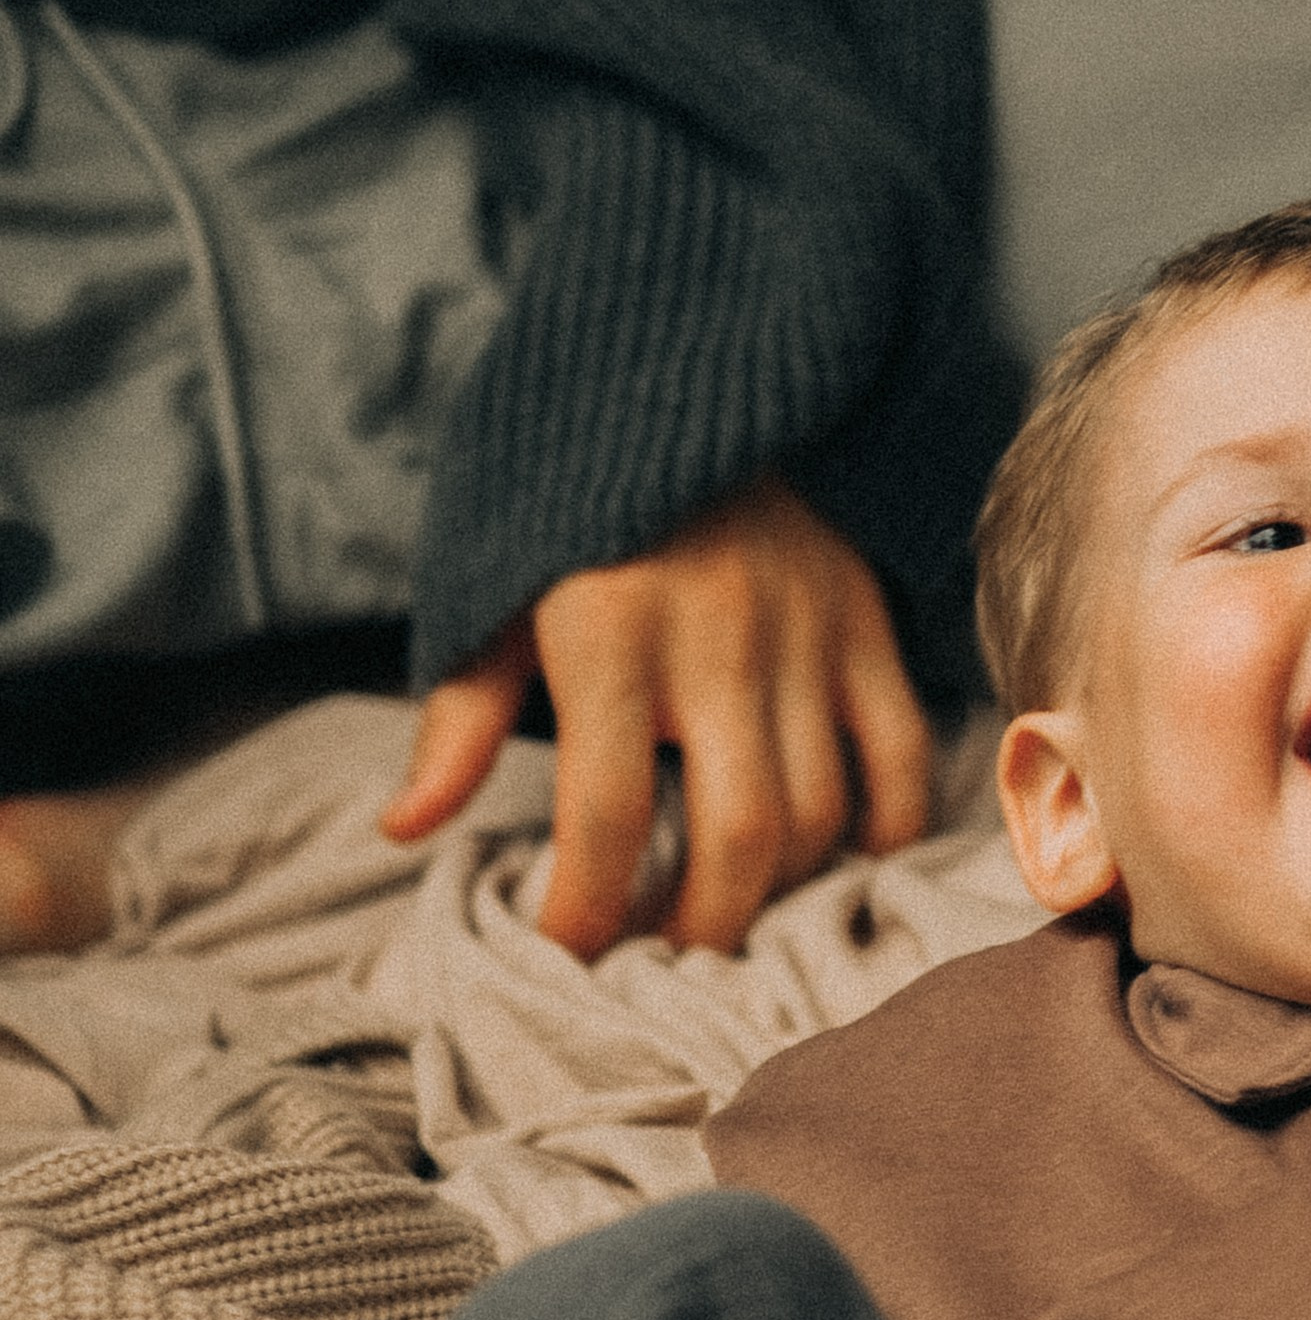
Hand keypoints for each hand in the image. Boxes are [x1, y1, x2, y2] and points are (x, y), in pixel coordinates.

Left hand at [382, 476, 933, 956]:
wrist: (679, 361)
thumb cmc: (565, 496)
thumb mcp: (490, 591)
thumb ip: (456, 716)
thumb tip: (404, 827)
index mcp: (607, 630)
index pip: (607, 815)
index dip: (587, 910)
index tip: (567, 954)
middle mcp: (718, 635)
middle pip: (738, 834)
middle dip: (702, 926)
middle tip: (666, 959)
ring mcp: (804, 628)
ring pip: (818, 810)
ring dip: (776, 887)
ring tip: (728, 908)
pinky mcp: (864, 619)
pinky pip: (896, 754)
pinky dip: (881, 828)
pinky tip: (838, 859)